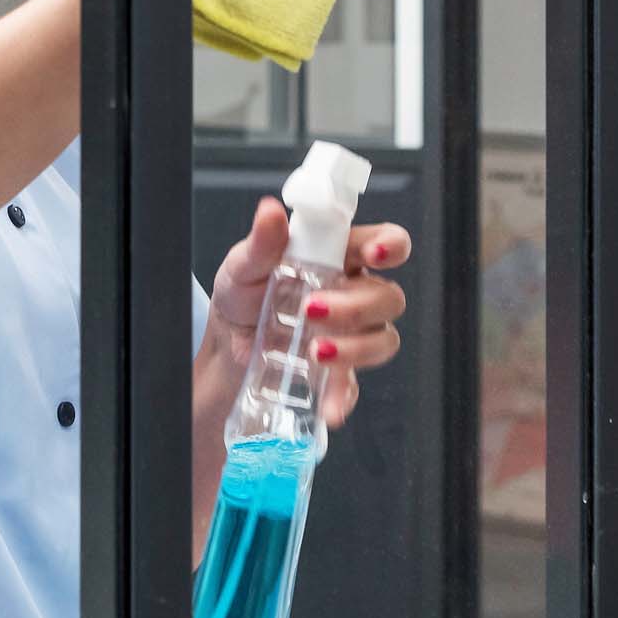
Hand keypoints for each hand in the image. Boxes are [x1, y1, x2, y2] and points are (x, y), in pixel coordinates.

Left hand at [204, 197, 410, 428]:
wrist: (226, 349)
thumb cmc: (242, 297)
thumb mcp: (243, 266)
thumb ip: (261, 243)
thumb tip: (270, 212)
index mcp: (338, 257)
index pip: (383, 243)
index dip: (391, 245)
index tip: (376, 253)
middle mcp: (353, 293)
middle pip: (388, 296)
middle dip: (357, 305)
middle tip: (312, 309)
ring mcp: (350, 335)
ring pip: (383, 339)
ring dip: (355, 347)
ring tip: (313, 351)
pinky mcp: (339, 373)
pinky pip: (356, 385)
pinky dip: (344, 396)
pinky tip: (329, 405)